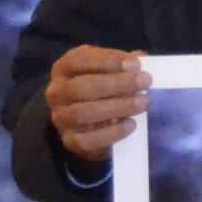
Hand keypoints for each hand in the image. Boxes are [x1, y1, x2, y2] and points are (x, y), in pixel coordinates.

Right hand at [45, 43, 147, 164]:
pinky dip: (111, 132)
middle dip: (116, 84)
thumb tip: (142, 60)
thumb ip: (124, 64)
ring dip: (116, 107)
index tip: (136, 64)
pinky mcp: (70, 141)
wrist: (91, 123)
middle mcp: (56, 92)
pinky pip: (86, 140)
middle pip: (80, 87)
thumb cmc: (104, 88)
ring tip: (143, 103)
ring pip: (81, 113)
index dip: (107, 60)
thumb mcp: (111, 70)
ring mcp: (60, 118)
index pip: (77, 60)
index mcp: (63, 69)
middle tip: (145, 81)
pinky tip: (131, 124)